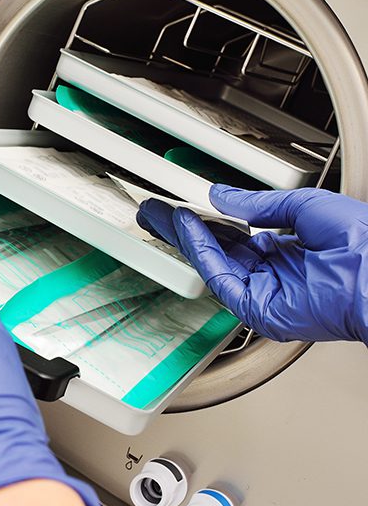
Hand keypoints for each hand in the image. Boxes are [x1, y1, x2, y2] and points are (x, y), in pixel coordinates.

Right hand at [136, 185, 367, 342]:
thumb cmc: (362, 242)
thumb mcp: (303, 207)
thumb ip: (257, 204)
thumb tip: (222, 196)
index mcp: (287, 253)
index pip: (236, 237)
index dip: (209, 220)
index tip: (187, 205)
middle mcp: (273, 275)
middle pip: (217, 252)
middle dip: (185, 231)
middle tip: (158, 213)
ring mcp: (264, 293)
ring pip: (213, 265)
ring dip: (186, 238)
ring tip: (164, 215)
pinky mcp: (258, 309)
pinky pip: (221, 278)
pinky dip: (201, 252)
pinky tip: (188, 229)